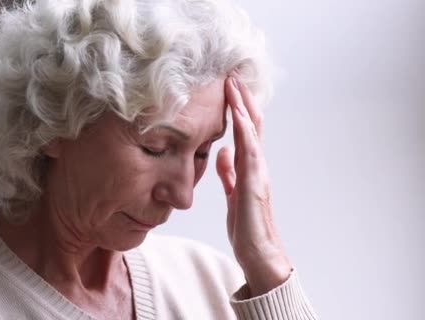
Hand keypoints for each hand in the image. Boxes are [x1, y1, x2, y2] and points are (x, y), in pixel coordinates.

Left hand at [216, 75, 291, 296]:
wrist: (258, 253)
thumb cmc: (247, 226)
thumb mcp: (233, 192)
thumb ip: (229, 172)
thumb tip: (223, 151)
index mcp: (250, 166)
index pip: (244, 130)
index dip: (237, 107)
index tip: (227, 86)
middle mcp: (257, 165)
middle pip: (252, 123)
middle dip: (241, 98)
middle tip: (232, 74)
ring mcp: (258, 172)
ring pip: (252, 131)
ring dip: (242, 106)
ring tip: (234, 84)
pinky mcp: (254, 183)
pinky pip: (250, 151)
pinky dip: (245, 131)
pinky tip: (238, 115)